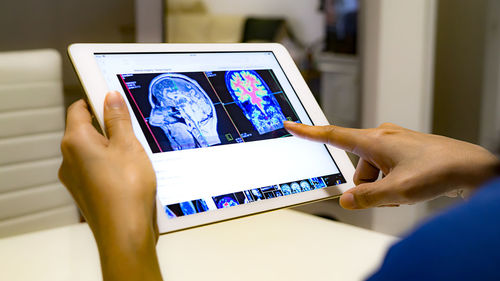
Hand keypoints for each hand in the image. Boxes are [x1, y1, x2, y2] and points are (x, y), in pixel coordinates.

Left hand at [59, 92, 161, 280]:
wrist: (125, 232)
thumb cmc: (126, 190)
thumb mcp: (128, 145)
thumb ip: (118, 119)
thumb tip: (111, 97)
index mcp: (76, 141)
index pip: (78, 108)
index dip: (96, 101)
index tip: (113, 99)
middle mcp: (69, 159)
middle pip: (87, 131)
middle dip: (109, 127)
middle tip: (133, 130)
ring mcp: (76, 178)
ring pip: (93, 152)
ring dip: (112, 149)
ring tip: (136, 155)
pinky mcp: (86, 193)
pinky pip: (97, 171)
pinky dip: (112, 167)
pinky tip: (132, 174)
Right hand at [284, 122, 498, 209]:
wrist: (471, 166)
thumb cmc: (438, 171)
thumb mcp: (397, 191)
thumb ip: (367, 197)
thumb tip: (346, 200)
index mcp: (374, 140)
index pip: (333, 135)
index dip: (308, 132)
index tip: (291, 125)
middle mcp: (382, 136)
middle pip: (357, 166)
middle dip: (367, 185)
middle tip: (389, 193)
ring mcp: (394, 143)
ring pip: (372, 171)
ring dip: (382, 185)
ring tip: (405, 190)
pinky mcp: (404, 150)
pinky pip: (385, 168)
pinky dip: (391, 181)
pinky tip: (410, 186)